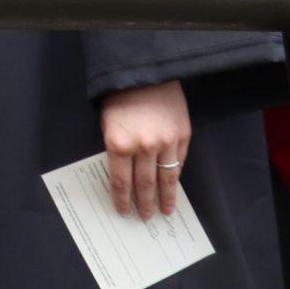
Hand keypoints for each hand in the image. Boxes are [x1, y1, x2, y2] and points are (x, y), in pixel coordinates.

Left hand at [99, 80, 190, 220]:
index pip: (120, 181)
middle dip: (144, 203)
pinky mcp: (182, 135)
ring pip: (166, 178)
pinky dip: (175, 176)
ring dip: (166, 198)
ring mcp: (165, 142)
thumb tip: (123, 174)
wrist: (145, 71)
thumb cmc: (119, 96)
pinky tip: (173, 186)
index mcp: (118, 143)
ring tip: (165, 211)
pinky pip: (178, 162)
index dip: (122, 199)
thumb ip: (116, 148)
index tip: (124, 211)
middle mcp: (142, 146)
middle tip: (145, 217)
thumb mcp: (107, 122)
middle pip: (143, 184)